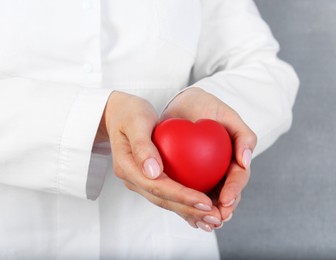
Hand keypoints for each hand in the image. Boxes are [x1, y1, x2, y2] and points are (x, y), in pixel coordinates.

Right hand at [96, 91, 221, 230]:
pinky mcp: (149, 180)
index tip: (205, 202)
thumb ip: (142, 145)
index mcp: (128, 167)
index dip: (182, 196)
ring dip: (190, 212)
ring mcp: (140, 181)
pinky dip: (185, 204)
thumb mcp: (136, 122)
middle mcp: (133, 179)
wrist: (118, 114)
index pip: (158, 187)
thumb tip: (153, 172)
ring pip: (166, 202)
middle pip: (163, 200)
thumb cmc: (129, 113)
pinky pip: (168, 195)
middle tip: (215, 217)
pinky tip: (203, 209)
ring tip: (213, 219)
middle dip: (190, 211)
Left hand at [162, 87, 256, 225]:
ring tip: (203, 224)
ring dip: (207, 214)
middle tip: (217, 219)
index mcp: (235, 159)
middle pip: (226, 195)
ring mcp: (206, 176)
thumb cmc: (207, 107)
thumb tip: (246, 161)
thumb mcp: (227, 115)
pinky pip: (190, 195)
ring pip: (209, 199)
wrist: (183, 104)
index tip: (227, 201)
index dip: (234, 190)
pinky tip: (188, 218)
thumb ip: (243, 135)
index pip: (238, 177)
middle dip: (223, 210)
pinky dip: (190, 208)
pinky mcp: (189, 178)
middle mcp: (222, 171)